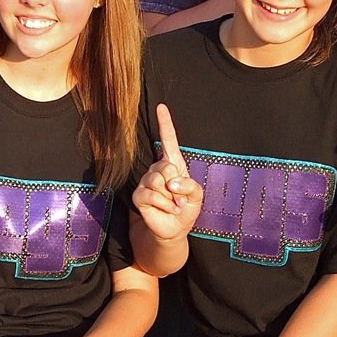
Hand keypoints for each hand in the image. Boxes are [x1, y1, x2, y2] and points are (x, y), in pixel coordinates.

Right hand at [132, 104, 202, 240]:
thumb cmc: (186, 209)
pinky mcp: (138, 195)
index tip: (161, 107)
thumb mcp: (197, 196)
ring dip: (171, 198)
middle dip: (176, 184)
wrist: (174, 229)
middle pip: (165, 166)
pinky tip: (167, 209)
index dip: (165, 123)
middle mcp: (158, 169)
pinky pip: (151, 195)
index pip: (169, 140)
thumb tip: (171, 183)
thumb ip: (190, 185)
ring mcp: (146, 181)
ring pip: (157, 181)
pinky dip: (164, 205)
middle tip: (179, 197)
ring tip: (174, 205)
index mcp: (174, 164)